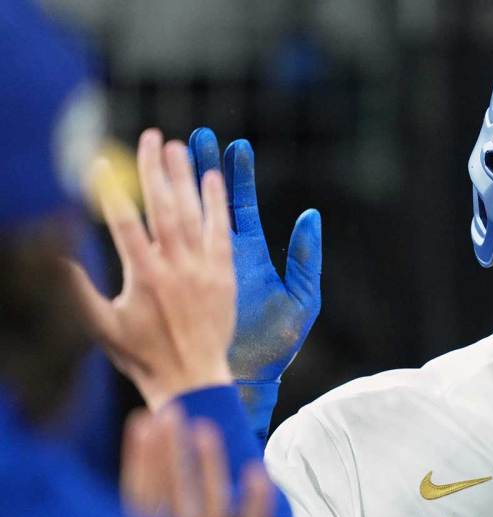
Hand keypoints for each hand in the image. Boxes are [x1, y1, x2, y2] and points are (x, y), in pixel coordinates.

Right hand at [70, 129, 235, 408]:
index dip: (110, 191)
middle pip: (163, 207)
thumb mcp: (101, 326)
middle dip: (154, 169)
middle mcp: (175, 267)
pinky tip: (214, 177)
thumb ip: (77, 290)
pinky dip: (217, 204)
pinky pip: (222, 232)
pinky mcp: (224, 275)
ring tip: (178, 146)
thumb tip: (52, 258)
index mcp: (143, 276)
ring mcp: (203, 269)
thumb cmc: (142, 356)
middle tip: (150, 135)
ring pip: (194, 214)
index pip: (123, 223)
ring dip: (185, 178)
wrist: (192, 378)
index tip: (98, 162)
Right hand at [120, 405, 273, 516]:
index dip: (143, 461)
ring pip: (211, 506)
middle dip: (172, 453)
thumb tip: (151, 478)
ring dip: (209, 466)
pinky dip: (255, 504)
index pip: (143, 501)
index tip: (145, 422)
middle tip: (172, 411)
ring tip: (206, 429)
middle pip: (174, 496)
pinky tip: (256, 471)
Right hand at [188, 128, 320, 384]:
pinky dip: (169, 223)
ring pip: (188, 219)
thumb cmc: (272, 344)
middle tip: (191, 136)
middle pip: (207, 204)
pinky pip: (173, 249)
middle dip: (200, 169)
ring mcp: (199, 270)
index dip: (235, 177)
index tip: (235, 145)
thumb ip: (306, 257)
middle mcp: (221, 259)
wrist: (244, 379)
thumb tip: (312, 215)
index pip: (235, 207)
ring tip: (173, 149)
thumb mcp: (302, 298)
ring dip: (183, 184)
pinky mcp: (180, 286)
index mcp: (243, 257)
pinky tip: (157, 196)